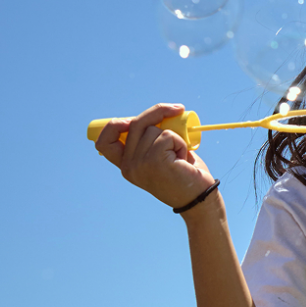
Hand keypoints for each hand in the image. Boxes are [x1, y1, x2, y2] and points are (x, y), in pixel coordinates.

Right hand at [95, 103, 215, 209]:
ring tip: (179, 156)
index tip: (131, 119)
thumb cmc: (184, 175)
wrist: (200, 198)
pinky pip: (168, 136)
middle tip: (178, 108)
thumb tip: (150, 116)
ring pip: (154, 129)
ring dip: (174, 137)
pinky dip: (180, 143)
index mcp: (126, 166)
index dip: (114, 126)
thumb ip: (149, 141)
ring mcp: (139, 164)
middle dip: (158, 112)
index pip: (104, 143)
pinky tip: (183, 160)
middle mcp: (129, 166)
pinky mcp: (154, 161)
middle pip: (135, 124)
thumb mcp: (160, 156)